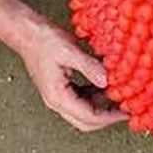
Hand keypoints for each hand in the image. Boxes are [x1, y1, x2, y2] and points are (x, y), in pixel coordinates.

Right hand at [18, 16, 128, 130]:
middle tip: (125, 108)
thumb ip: (89, 67)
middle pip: (85, 121)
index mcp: (57, 97)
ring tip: (119, 94)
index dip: (109, 117)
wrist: (26, 31)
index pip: (88, 117)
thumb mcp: (69, 51)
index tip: (125, 111)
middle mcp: (56, 100)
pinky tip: (105, 83)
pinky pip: (80, 97)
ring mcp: (58, 94)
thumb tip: (107, 81)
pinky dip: (94, 95)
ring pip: (83, 110)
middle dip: (107, 117)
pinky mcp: (60, 86)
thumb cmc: (44, 39)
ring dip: (101, 105)